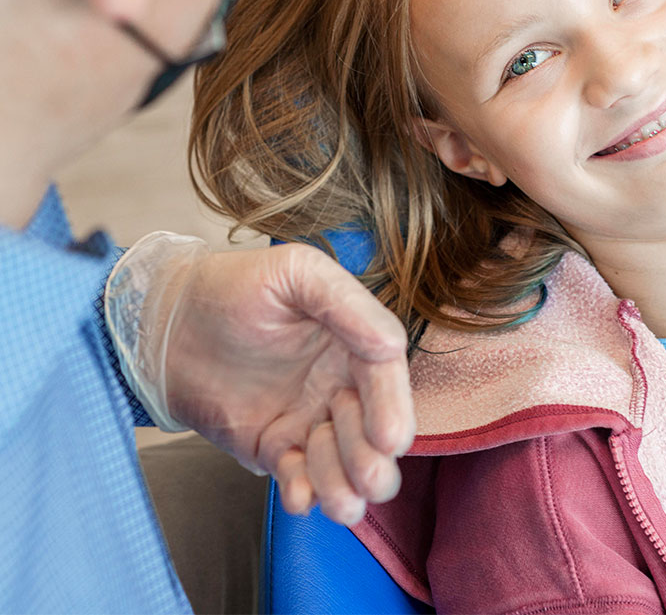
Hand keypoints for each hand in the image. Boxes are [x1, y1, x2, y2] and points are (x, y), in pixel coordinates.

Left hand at [107, 235, 414, 524]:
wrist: (167, 318)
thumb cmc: (235, 283)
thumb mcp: (297, 273)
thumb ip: (346, 303)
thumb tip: (391, 344)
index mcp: (353, 342)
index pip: (384, 378)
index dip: (393, 408)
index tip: (389, 438)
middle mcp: (339, 384)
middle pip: (372, 433)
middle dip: (374, 460)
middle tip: (365, 476)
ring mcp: (307, 419)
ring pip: (341, 465)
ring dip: (345, 486)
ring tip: (337, 499)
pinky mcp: (272, 447)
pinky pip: (298, 478)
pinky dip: (303, 493)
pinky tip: (297, 493)